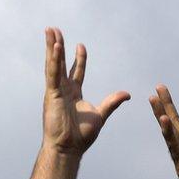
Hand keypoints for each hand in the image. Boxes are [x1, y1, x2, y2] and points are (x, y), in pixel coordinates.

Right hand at [41, 28, 129, 157]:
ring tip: (50, 30)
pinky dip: (54, 60)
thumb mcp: (100, 114)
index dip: (78, 59)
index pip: (76, 72)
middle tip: (55, 31)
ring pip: (54, 64)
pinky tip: (56, 46)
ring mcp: (56, 91)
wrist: (69, 148)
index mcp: (74, 94)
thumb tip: (127, 93)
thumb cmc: (81, 136)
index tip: (81, 45)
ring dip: (52, 46)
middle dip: (58, 47)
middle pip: (60, 63)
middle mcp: (63, 90)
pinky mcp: (52, 94)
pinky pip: (53, 73)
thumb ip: (112, 102)